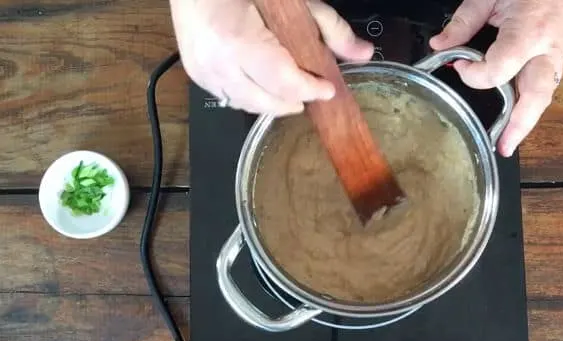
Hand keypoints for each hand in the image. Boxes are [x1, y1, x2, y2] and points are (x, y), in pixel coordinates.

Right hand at [169, 0, 372, 114]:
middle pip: (269, 103)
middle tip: (311, 87)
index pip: (284, 82)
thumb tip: (363, 53)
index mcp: (239, 42)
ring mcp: (204, 74)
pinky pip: (232, 100)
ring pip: (250, 107)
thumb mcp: (293, 1)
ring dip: (274, 100)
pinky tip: (264, 82)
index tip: (328, 88)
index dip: (311, 90)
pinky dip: (253, 96)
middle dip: (295, 99)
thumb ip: (330, 28)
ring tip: (290, 85)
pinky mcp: (198, 77)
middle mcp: (218, 64)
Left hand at [429, 0, 562, 156]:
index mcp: (528, 31)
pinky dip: (530, 105)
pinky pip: (544, 86)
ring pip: (545, 95)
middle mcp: (547, 48)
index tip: (457, 65)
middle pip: (537, 95)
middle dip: (519, 125)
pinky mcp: (557, 55)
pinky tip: (516, 119)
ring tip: (508, 142)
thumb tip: (439, 45)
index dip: (474, 74)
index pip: (499, 69)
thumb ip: (463, 21)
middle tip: (501, 146)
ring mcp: (556, 53)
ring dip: (527, 121)